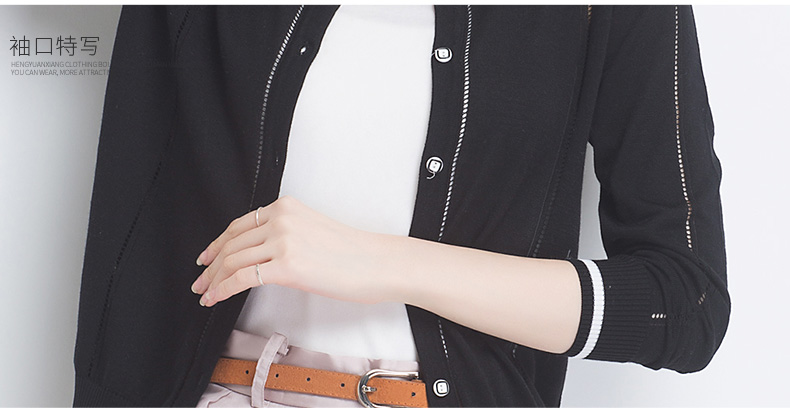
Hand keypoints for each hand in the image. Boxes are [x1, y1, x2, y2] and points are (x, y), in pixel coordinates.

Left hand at [190, 196, 397, 306]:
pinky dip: (223, 290)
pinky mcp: (286, 266)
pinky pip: (242, 278)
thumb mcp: (313, 229)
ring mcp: (282, 241)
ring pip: (233, 261)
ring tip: (205, 293)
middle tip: (200, 280)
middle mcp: (280, 219)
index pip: (240, 225)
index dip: (218, 244)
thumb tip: (262, 256)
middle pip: (232, 243)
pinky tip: (215, 299)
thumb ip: (286, 234)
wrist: (377, 263)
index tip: (207, 258)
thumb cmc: (354, 253)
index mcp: (286, 207)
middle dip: (211, 265)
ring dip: (213, 280)